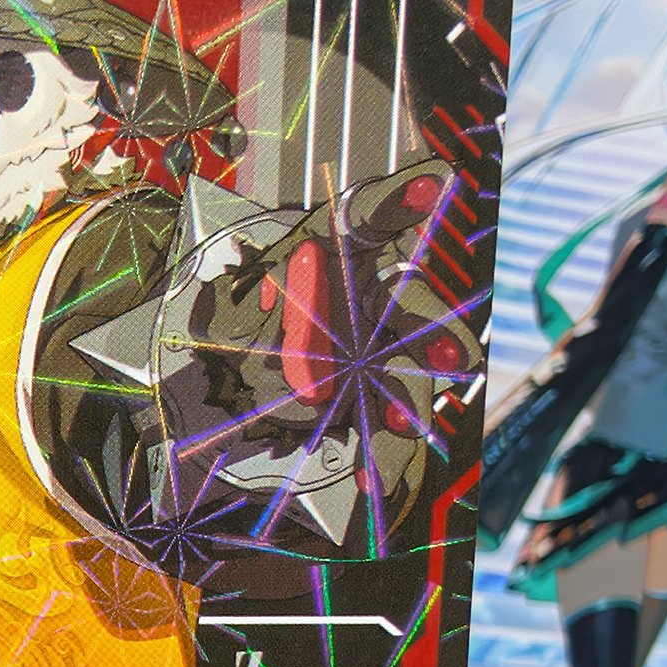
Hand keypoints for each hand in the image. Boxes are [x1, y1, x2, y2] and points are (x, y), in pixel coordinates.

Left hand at [161, 161, 476, 553]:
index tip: (436, 181)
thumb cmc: (230, 333)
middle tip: (451, 356)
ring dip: (412, 402)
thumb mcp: (234, 321)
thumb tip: (315, 341)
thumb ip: (274, 326)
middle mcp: (366, 297)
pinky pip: (387, 426)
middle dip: (435, 333)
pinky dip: (384, 458)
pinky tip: (377, 485)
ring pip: (407, 374)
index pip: (370, 218)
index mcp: (332, 255)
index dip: (401, 200)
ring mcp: (374, 350)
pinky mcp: (370, 397)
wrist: (215, 387)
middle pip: (412, 310)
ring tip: (406, 429)